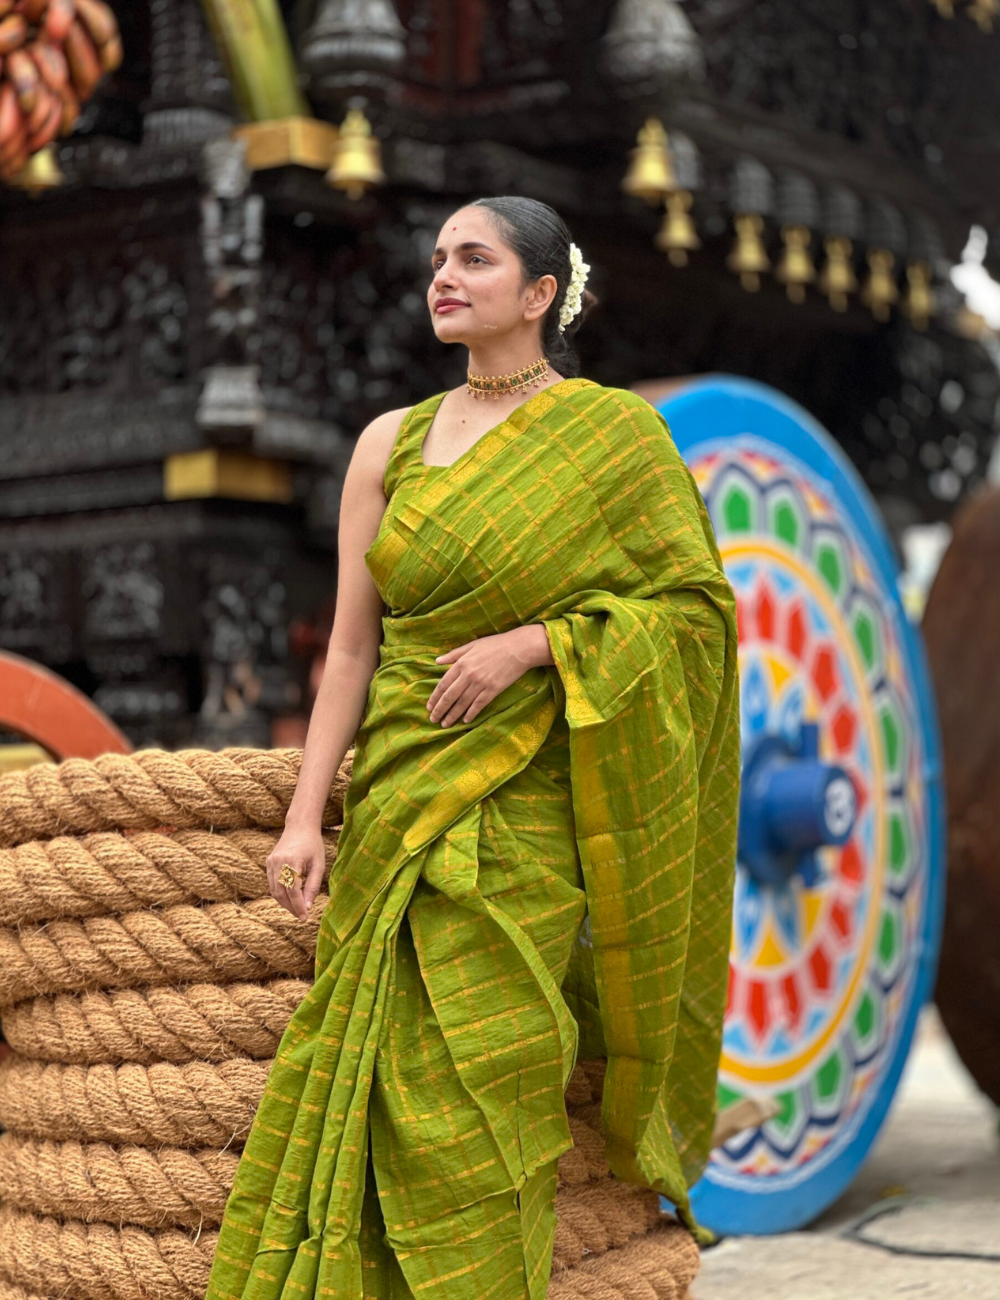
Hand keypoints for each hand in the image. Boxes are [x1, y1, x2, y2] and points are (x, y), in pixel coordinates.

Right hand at [265, 824, 326, 920]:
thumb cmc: (313, 845)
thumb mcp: (319, 865)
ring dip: (284, 903)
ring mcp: (271, 862)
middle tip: (301, 916)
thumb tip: (307, 907)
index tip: (305, 917)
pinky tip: (290, 898)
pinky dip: (280, 893)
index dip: (298, 906)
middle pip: (281, 893)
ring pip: (274, 890)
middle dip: (291, 907)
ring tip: (297, 910)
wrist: (300, 826)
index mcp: (292, 861)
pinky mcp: (268, 862)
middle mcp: (278, 862)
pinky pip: (272, 883)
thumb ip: (312, 886)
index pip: (292, 891)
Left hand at [427, 624, 550, 726]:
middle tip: (433, 719)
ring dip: (453, 715)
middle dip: (440, 710)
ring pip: (462, 703)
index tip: (429, 707)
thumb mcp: (472, 645)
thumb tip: (437, 661)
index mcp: (462, 663)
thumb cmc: (496, 644)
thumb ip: (454, 654)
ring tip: (445, 724)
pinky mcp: (493, 690)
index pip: (443, 684)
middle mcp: (468, 675)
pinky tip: (465, 720)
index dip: (435, 697)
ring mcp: (481, 683)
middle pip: (450, 696)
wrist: (519, 648)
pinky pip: (478, 705)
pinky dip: (471, 714)